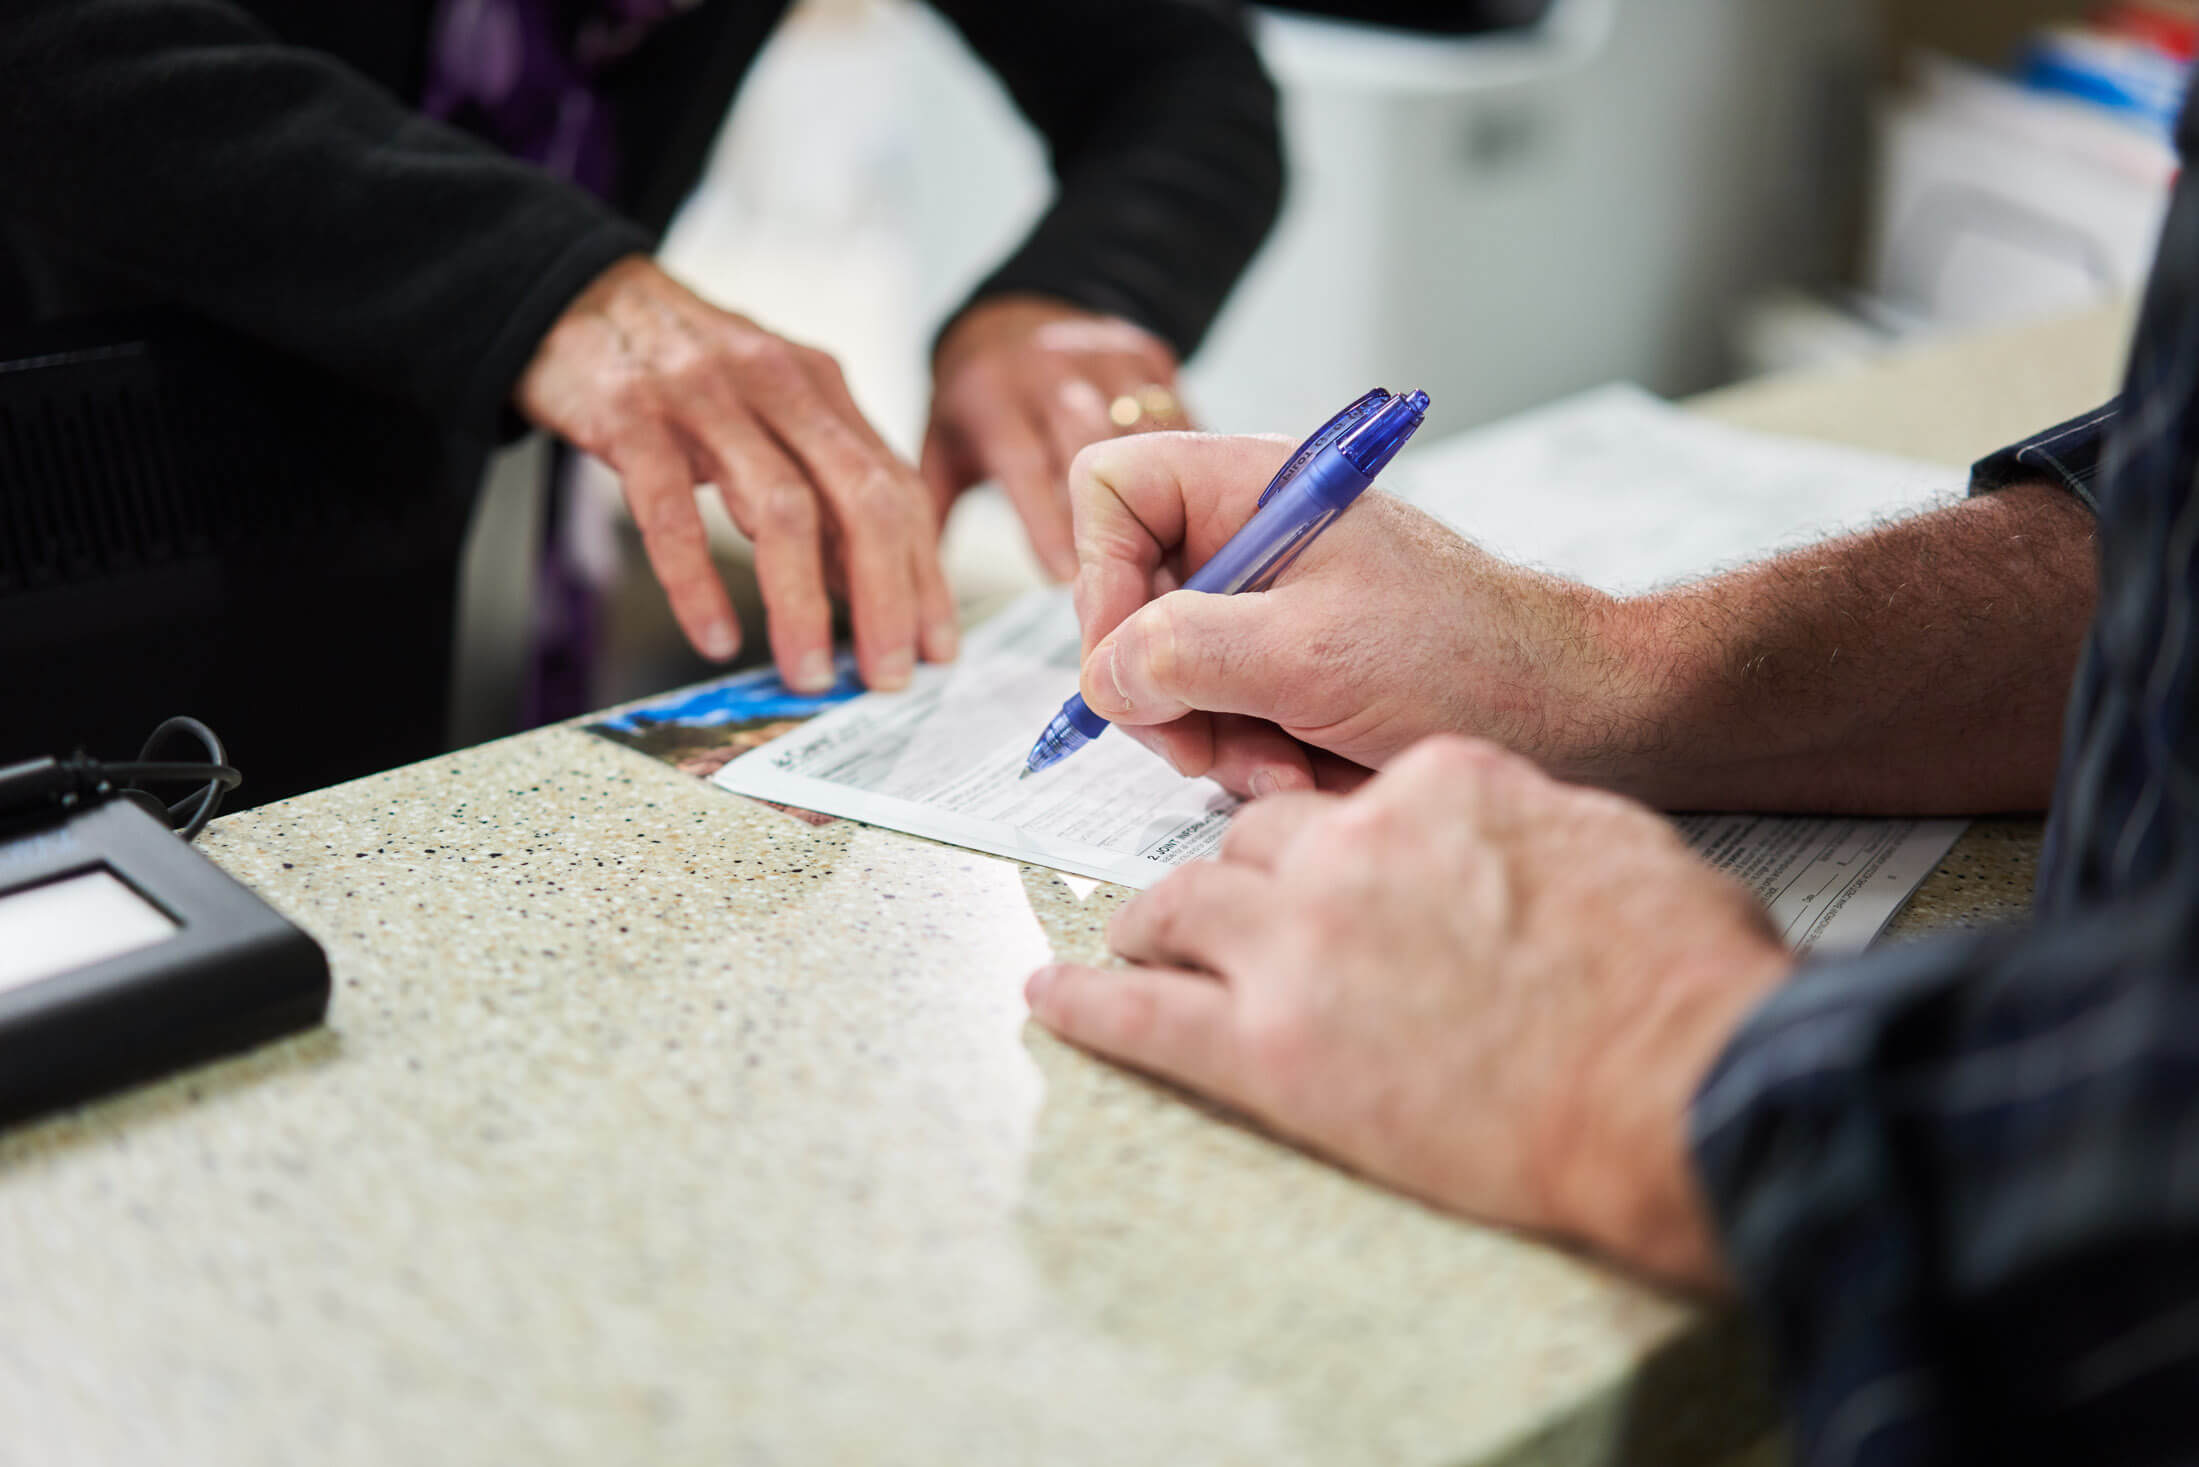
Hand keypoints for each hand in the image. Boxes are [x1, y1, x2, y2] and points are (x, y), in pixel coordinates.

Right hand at [517, 255, 958, 691]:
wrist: (572, 292)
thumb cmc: (679, 369)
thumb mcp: (767, 409)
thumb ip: (818, 483)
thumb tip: (868, 586)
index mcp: (821, 387)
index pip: (899, 488)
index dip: (925, 574)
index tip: (936, 646)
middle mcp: (776, 385)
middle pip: (862, 498)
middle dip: (887, 598)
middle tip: (888, 675)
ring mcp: (704, 397)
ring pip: (781, 509)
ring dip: (802, 604)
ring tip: (807, 672)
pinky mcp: (629, 415)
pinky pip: (673, 513)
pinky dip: (698, 583)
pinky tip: (716, 635)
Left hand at [922, 295, 1188, 582]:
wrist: (1017, 316)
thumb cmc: (979, 401)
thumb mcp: (943, 446)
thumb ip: (932, 515)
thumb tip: (918, 594)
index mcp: (992, 395)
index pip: (1022, 462)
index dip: (1045, 522)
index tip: (1066, 579)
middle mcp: (1049, 369)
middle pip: (1088, 441)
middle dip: (1110, 509)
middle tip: (1124, 578)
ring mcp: (1105, 357)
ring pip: (1142, 427)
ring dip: (1161, 485)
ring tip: (1175, 550)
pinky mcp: (1149, 354)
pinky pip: (1179, 409)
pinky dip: (1191, 456)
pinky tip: (1201, 501)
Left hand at [1025, 736, 1793, 1286]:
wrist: (1676, 1083)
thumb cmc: (1676, 971)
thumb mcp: (1608, 842)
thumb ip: (1520, 824)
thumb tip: (1495, 838)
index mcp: (1433, 787)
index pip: (1349, 799)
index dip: (1340, 844)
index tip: (1340, 874)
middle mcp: (1345, 848)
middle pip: (1253, 846)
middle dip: (1241, 877)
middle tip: (1232, 912)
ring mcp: (1296, 945)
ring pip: (1181, 905)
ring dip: (1152, 923)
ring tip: (1133, 938)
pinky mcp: (1267, 1050)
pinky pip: (1143, 1017)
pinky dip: (1087, 1005)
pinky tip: (1049, 997)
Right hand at [1068, 432, 1649, 796]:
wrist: (1575, 717)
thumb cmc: (1467, 659)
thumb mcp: (1306, 654)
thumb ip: (1183, 654)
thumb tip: (1101, 677)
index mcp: (1251, 490)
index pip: (1111, 489)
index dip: (1100, 575)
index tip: (1136, 658)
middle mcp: (1249, 542)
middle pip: (1127, 604)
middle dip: (1164, 692)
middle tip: (1207, 744)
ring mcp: (1268, 611)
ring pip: (1169, 679)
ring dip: (1215, 742)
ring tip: (1289, 769)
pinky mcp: (1288, 674)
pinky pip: (1221, 720)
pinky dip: (1253, 760)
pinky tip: (1310, 775)